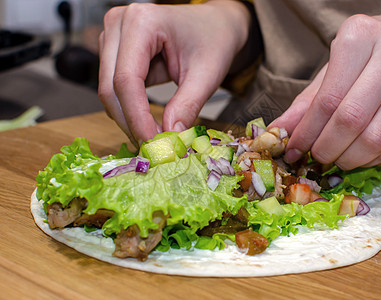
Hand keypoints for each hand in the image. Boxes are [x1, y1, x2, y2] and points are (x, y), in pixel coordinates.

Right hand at [98, 1, 250, 145]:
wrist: (215, 25)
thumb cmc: (214, 38)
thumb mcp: (208, 73)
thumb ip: (188, 105)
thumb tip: (170, 137)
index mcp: (141, 21)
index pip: (127, 79)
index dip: (137, 117)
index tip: (152, 143)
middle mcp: (120, 25)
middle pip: (110, 87)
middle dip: (131, 122)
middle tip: (154, 147)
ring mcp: (114, 38)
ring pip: (109, 91)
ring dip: (130, 119)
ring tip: (156, 136)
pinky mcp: (116, 53)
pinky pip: (116, 89)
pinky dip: (132, 111)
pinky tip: (150, 124)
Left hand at [270, 13, 380, 168]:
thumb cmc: (366, 55)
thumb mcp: (332, 68)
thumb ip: (306, 101)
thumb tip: (279, 130)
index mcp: (359, 37)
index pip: (328, 99)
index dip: (306, 132)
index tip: (293, 150)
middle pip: (351, 120)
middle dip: (326, 148)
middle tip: (314, 156)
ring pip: (375, 138)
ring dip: (348, 158)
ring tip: (333, 158)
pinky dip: (368, 158)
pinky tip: (355, 155)